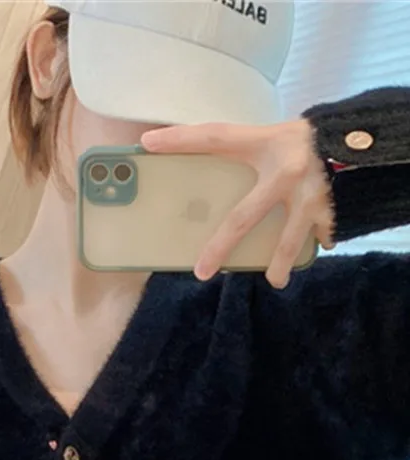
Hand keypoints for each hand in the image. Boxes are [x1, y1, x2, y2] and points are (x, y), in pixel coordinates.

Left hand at [139, 119, 335, 288]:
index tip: (148, 142)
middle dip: (221, 247)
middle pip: (244, 217)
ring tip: (275, 281)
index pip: (215, 138)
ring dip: (280, 261)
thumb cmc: (299, 138)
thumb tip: (194, 168)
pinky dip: (319, 240)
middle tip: (202, 272)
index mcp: (263, 145)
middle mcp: (285, 171)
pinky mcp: (331, 206)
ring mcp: (310, 193)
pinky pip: (323, 230)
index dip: (182, 139)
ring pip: (290, 237)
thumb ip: (237, 152)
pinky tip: (320, 246)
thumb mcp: (266, 138)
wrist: (357, 132)